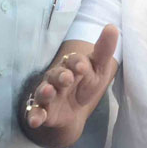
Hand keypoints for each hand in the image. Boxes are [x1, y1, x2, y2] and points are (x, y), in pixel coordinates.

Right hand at [24, 27, 118, 147]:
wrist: (72, 112)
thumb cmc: (85, 84)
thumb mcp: (98, 69)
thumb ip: (104, 50)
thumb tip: (112, 27)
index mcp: (70, 66)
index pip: (74, 61)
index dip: (78, 63)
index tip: (83, 66)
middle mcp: (55, 78)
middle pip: (56, 75)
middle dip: (61, 76)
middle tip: (67, 78)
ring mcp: (47, 95)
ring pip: (44, 92)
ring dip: (45, 92)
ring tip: (48, 92)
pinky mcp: (42, 112)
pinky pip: (35, 113)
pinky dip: (33, 116)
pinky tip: (35, 120)